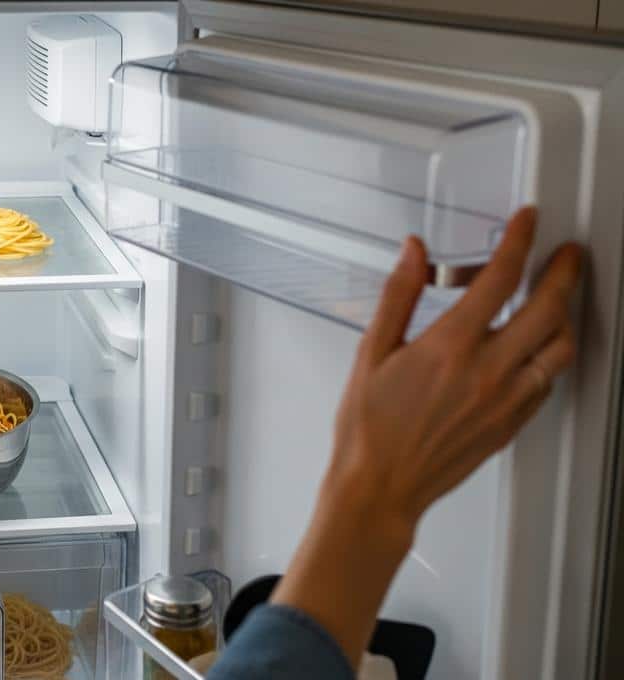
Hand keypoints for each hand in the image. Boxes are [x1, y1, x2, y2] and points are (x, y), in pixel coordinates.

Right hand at [272, 207, 581, 667]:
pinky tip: (538, 349)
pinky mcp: (511, 424)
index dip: (519, 241)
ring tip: (561, 298)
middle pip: (548, 308)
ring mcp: (505, 400)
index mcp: (449, 347)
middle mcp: (486, 372)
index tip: (526, 222)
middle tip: (567, 253)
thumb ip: (397, 296)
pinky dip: (550, 356)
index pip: (499, 278)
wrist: (379, 486)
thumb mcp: (371, 352)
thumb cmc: (367, 428)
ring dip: (566, 314)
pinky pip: (547, 382)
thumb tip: (413, 253)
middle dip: (564, 271)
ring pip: (560, 347)